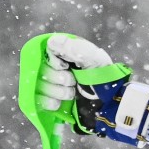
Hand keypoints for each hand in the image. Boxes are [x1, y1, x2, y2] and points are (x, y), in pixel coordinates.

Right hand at [33, 33, 148, 144]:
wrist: (110, 106)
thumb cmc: (105, 79)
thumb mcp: (94, 60)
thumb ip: (75, 49)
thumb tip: (51, 42)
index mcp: (65, 54)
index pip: (45, 52)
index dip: (52, 61)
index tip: (64, 66)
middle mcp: (56, 68)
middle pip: (39, 70)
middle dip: (56, 78)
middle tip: (72, 82)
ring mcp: (53, 86)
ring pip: (38, 86)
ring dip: (55, 91)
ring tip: (71, 93)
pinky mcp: (52, 102)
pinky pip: (38, 101)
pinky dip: (48, 102)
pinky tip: (60, 104)